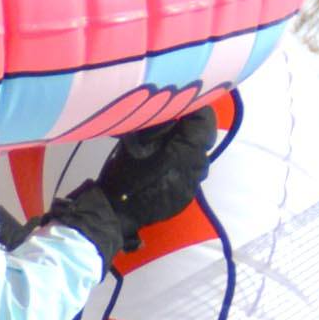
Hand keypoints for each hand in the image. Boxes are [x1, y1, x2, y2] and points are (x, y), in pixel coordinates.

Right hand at [48, 105, 217, 262]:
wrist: (114, 214)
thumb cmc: (122, 175)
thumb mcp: (137, 141)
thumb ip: (159, 123)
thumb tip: (171, 106)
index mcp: (186, 150)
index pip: (205, 120)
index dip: (195, 108)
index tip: (181, 105)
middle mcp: (196, 167)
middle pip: (204, 139)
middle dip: (191, 130)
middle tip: (171, 126)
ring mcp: (193, 185)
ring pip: (198, 158)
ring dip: (186, 150)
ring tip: (166, 150)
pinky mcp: (186, 197)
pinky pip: (189, 176)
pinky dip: (180, 169)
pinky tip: (163, 171)